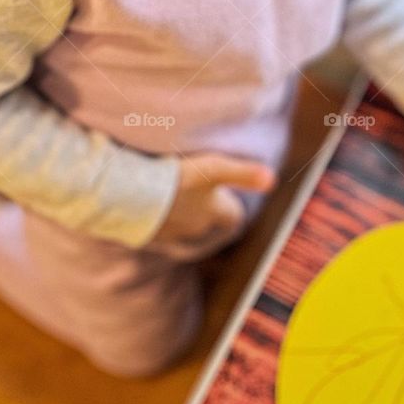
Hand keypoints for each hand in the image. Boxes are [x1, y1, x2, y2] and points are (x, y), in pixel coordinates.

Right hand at [146, 152, 276, 252]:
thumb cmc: (176, 178)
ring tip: (175, 197)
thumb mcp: (213, 168)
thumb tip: (273, 180)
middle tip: (202, 193)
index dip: (234, 208)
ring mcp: (169, 235)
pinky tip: (151, 207)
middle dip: (208, 213)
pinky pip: (158, 231)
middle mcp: (194, 229)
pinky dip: (158, 221)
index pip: (233, 219)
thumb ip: (244, 173)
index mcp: (213, 213)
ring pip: (182, 229)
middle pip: (208, 226)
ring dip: (182, 216)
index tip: (231, 198)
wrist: (130, 195)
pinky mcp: (146, 235)